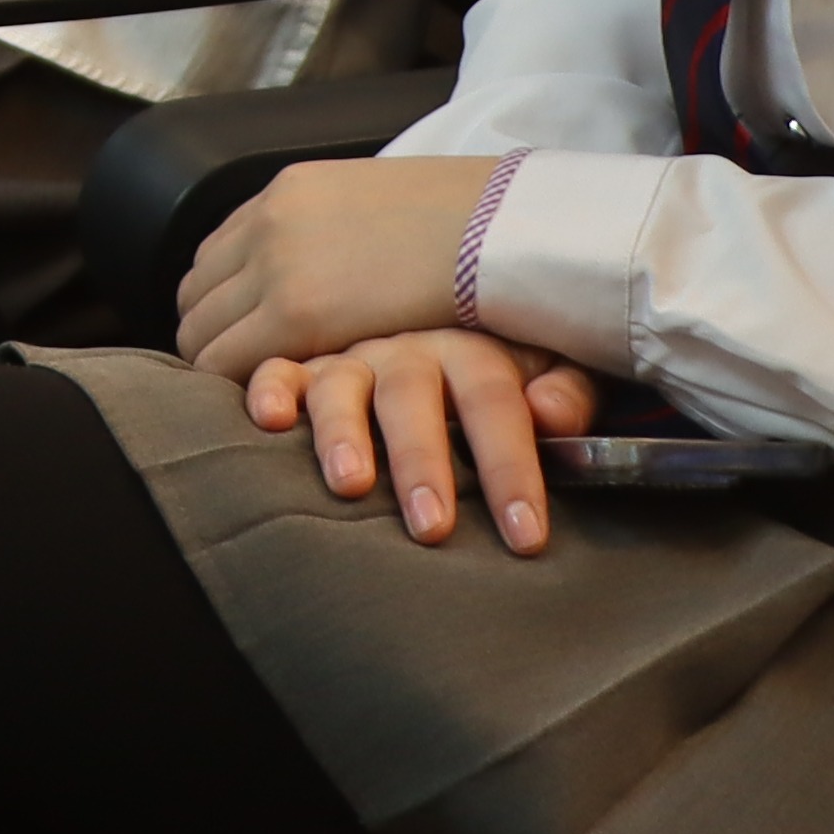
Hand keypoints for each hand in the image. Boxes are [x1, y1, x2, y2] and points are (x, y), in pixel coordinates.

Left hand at [175, 154, 525, 386]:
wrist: (508, 228)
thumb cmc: (471, 233)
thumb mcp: (387, 218)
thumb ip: (340, 242)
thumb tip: (328, 277)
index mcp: (291, 192)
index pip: (217, 258)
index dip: (226, 308)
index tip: (243, 339)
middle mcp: (269, 221)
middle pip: (197, 295)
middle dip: (215, 338)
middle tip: (246, 381)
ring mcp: (276, 263)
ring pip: (201, 332)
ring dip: (222, 367)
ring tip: (260, 404)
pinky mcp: (295, 311)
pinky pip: (224, 363)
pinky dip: (236, 389)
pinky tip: (269, 413)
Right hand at [245, 330, 599, 553]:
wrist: (442, 297)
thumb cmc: (499, 363)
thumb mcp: (549, 362)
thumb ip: (566, 391)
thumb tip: (555, 414)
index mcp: (472, 348)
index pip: (495, 403)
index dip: (511, 467)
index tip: (525, 536)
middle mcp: (408, 349)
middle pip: (412, 398)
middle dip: (421, 463)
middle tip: (432, 526)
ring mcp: (352, 357)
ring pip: (340, 388)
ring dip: (343, 435)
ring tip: (351, 485)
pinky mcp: (303, 365)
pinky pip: (276, 369)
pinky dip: (269, 391)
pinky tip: (267, 420)